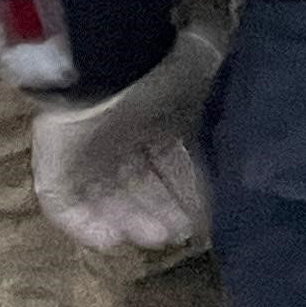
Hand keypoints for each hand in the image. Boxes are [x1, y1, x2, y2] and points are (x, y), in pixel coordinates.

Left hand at [30, 27, 220, 253]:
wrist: (111, 67)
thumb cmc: (165, 77)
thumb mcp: (209, 88)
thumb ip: (221, 111)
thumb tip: (250, 128)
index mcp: (155, 119)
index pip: (172, 163)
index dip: (187, 190)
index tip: (205, 215)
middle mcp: (122, 139)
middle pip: (141, 185)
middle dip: (161, 210)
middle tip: (181, 233)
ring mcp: (86, 156)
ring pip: (109, 199)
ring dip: (131, 220)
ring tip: (156, 238)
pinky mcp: (55, 170)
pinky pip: (67, 207)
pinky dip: (87, 226)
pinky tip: (113, 239)